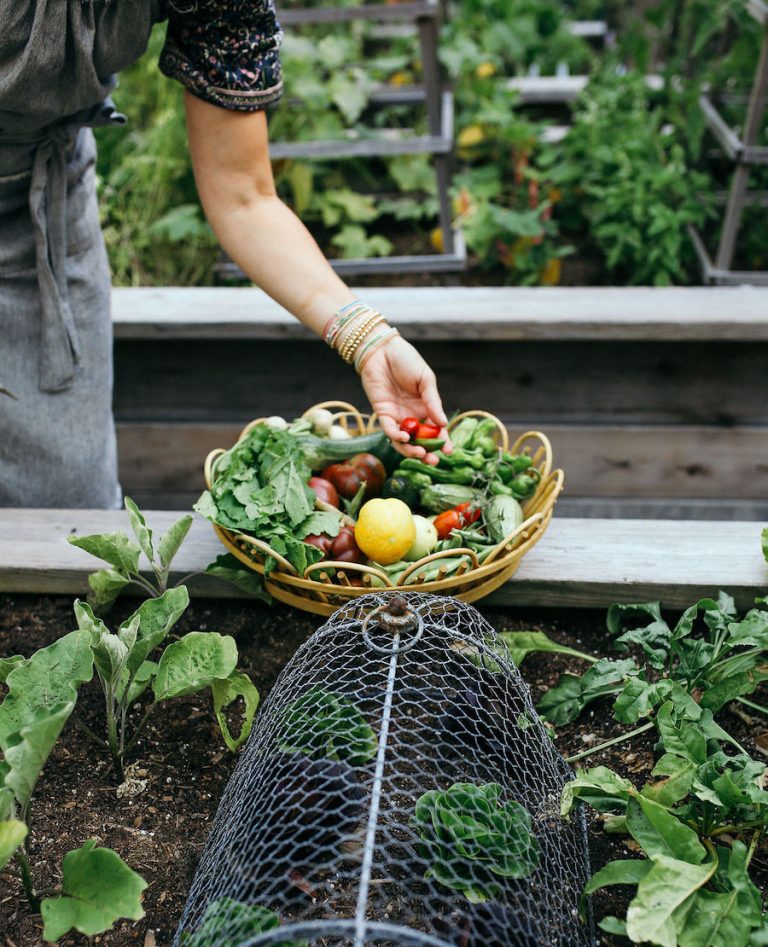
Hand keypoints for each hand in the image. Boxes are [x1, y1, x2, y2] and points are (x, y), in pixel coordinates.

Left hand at [359, 335, 451, 463]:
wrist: (382, 350)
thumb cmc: (406, 360)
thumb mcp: (425, 380)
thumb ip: (433, 402)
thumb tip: (443, 424)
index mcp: (426, 408)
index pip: (436, 431)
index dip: (443, 442)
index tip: (449, 451)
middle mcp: (412, 416)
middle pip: (420, 441)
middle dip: (427, 453)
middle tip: (434, 461)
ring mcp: (397, 416)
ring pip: (404, 441)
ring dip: (411, 450)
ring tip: (420, 455)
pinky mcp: (383, 413)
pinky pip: (389, 430)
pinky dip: (397, 437)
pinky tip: (405, 440)